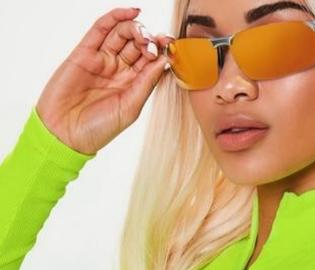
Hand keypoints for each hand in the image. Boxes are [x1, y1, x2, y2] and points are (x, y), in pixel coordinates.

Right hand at [35, 7, 172, 155]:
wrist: (65, 134)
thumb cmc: (97, 129)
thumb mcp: (130, 108)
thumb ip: (146, 83)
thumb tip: (165, 61)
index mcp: (132, 85)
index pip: (151, 62)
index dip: (162, 52)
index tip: (171, 48)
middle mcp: (118, 70)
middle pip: (138, 45)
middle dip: (150, 39)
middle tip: (155, 44)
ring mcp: (102, 60)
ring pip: (122, 34)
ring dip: (137, 29)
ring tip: (143, 36)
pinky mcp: (84, 52)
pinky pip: (101, 29)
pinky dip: (116, 17)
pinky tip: (132, 12)